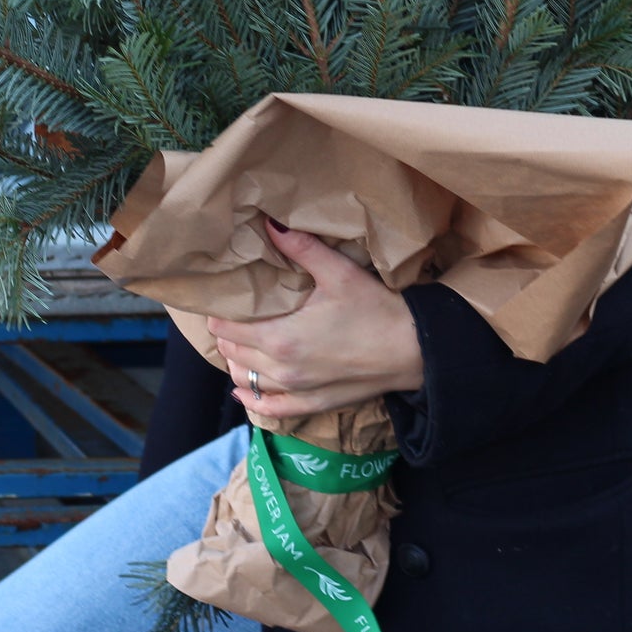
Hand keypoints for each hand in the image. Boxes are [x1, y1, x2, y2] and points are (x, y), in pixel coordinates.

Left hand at [207, 219, 423, 419]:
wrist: (413, 350)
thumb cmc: (375, 309)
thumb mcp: (338, 272)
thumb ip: (301, 248)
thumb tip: (269, 223)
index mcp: (281, 337)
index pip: (227, 326)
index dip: (219, 310)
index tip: (221, 295)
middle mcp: (282, 369)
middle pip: (232, 351)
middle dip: (226, 330)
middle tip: (231, 311)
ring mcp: (296, 391)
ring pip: (246, 379)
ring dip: (236, 360)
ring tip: (238, 340)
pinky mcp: (312, 405)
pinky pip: (270, 408)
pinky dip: (252, 398)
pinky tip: (243, 389)